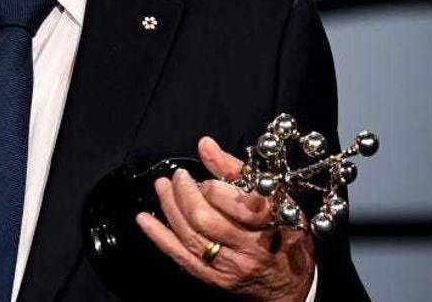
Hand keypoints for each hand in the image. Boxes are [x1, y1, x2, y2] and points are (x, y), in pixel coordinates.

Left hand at [135, 136, 315, 301]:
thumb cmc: (285, 235)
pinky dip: (159, 236)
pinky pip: (180, 256)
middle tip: (179, 176)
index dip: (215, 188)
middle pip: (206, 220)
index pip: (237, 204)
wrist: (289, 287)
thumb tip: (205, 144)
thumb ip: (238, 170)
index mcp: (272, 224)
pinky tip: (143, 219)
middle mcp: (250, 248)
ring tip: (162, 186)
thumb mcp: (276, 198)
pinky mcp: (213, 279)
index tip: (208, 180)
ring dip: (170, 207)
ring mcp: (229, 267)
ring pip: (191, 236)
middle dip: (186, 194)